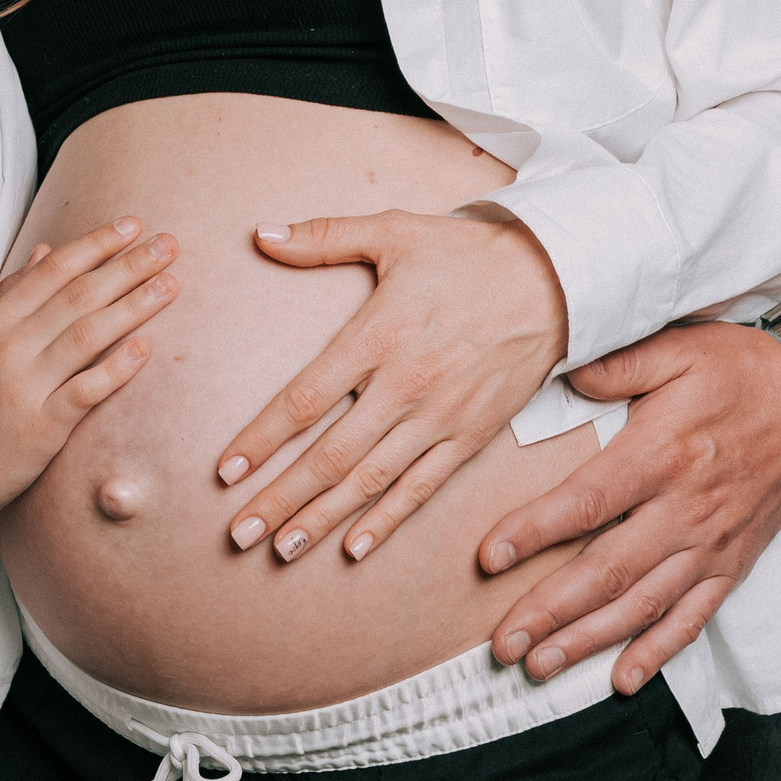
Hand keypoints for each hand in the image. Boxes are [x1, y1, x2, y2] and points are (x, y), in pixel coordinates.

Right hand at [0, 221, 178, 527]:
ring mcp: (25, 386)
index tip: (133, 224)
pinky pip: (85, 390)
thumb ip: (11, 293)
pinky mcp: (41, 428)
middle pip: (79, 295)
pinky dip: (117, 367)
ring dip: (134, 306)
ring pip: (88, 335)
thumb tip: (46, 249)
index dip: (97, 243)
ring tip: (169, 284)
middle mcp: (10, 346)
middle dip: (128, 265)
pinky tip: (146, 348)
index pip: (55, 269)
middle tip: (168, 244)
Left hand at [213, 210, 566, 565]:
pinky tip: (356, 548)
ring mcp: (440, 417)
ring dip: (323, 519)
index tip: (226, 471)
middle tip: (239, 534)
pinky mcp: (470, 436)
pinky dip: (387, 520)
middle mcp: (405, 385)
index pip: (305, 399)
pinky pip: (422, 488)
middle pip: (330, 455)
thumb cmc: (466, 254)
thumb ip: (323, 236)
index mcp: (378, 336)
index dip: (262, 439)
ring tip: (281, 550)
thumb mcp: (393, 230)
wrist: (554, 280)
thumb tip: (261, 234)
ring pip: (371, 481)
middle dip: (280, 498)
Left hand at [480, 321, 780, 692]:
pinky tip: (623, 678)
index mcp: (661, 454)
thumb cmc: (739, 370)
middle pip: (607, 571)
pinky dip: (657, 651)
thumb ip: (617, 364)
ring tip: (541, 666)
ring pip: (642, 604)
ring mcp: (710, 544)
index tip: (490, 558)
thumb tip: (564, 375)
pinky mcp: (733, 563)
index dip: (535, 532)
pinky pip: (693, 617)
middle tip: (504, 644)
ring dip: (589, 641)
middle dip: (550, 611)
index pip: (588, 502)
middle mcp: (684, 509)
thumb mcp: (676, 347)